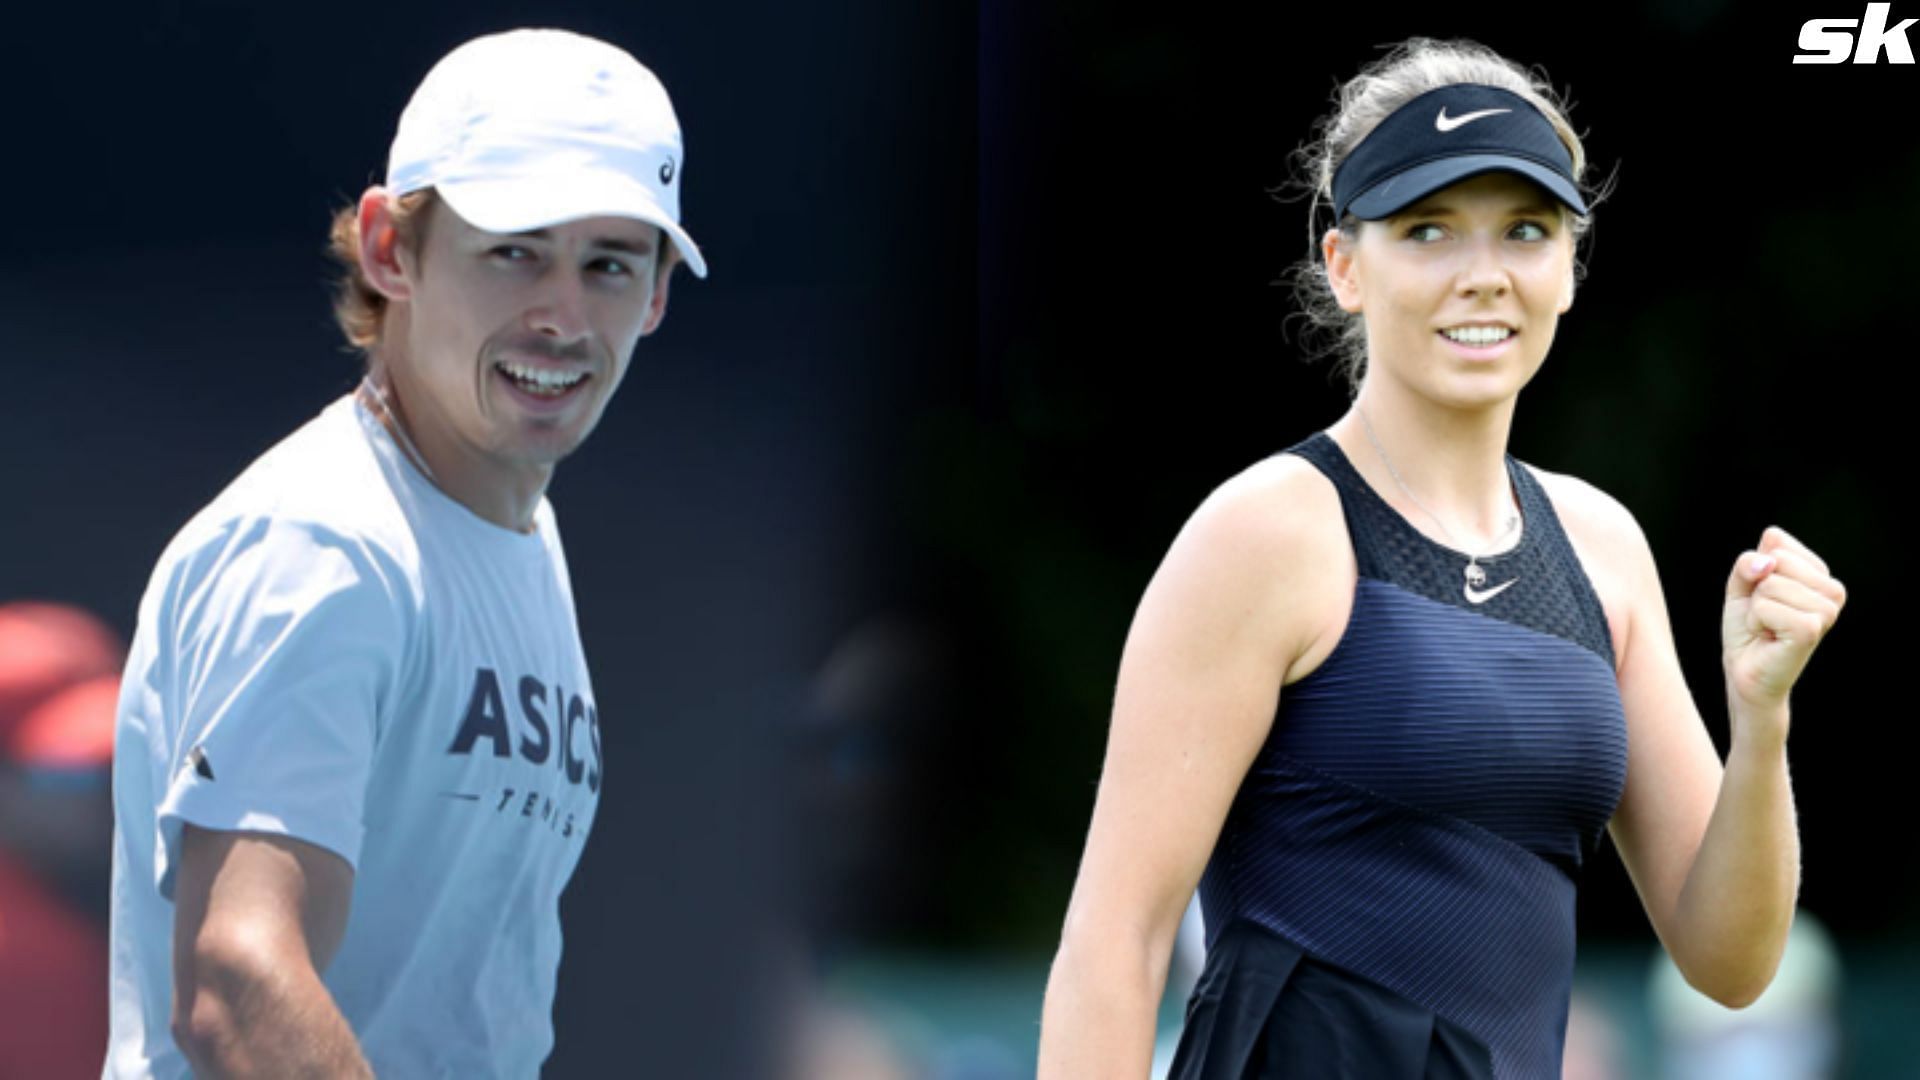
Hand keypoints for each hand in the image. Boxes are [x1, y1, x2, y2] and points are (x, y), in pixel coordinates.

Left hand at [1722, 526, 1845, 728]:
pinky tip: (1769, 637)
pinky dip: (1755, 621)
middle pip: (1774, 558)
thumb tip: (1766, 563)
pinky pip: (1765, 606)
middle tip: (1765, 615)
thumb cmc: (1748, 627)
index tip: (1763, 596)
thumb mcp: (1741, 585)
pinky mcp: (1811, 628)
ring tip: (1768, 627)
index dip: (1755, 569)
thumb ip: (1748, 563)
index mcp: (1820, 573)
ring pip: (1769, 582)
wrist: (1746, 670)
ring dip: (1755, 607)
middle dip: (1756, 588)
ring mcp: (1826, 610)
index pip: (1776, 540)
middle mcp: (1833, 589)